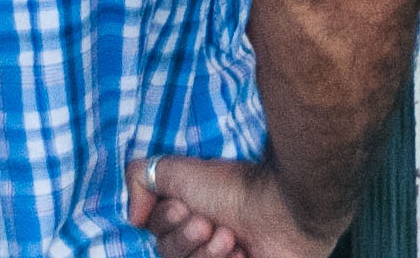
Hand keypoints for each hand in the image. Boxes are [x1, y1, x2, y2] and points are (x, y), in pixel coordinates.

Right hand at [128, 155, 343, 257]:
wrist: (286, 206)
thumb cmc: (237, 187)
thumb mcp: (179, 170)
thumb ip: (141, 179)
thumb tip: (134, 216)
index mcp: (190, 220)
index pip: (159, 240)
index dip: (167, 225)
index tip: (185, 208)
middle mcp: (205, 242)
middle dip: (187, 242)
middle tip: (211, 224)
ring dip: (208, 256)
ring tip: (232, 238)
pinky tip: (245, 255)